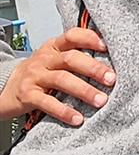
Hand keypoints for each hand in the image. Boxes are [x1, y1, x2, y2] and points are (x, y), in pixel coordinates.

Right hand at [0, 27, 114, 124]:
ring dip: (84, 90)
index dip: (90, 39)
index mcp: (54, 46)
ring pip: (62, 80)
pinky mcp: (28, 96)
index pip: (73, 35)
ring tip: (101, 100)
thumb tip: (110, 61)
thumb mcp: (54, 58)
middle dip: (93, 68)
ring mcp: (35, 76)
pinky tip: (78, 118)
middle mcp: (45, 58)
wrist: (6, 87)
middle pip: (71, 58)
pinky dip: (64, 111)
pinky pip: (48, 103)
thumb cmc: (40, 72)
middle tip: (112, 79)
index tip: (108, 47)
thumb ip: (76, 56)